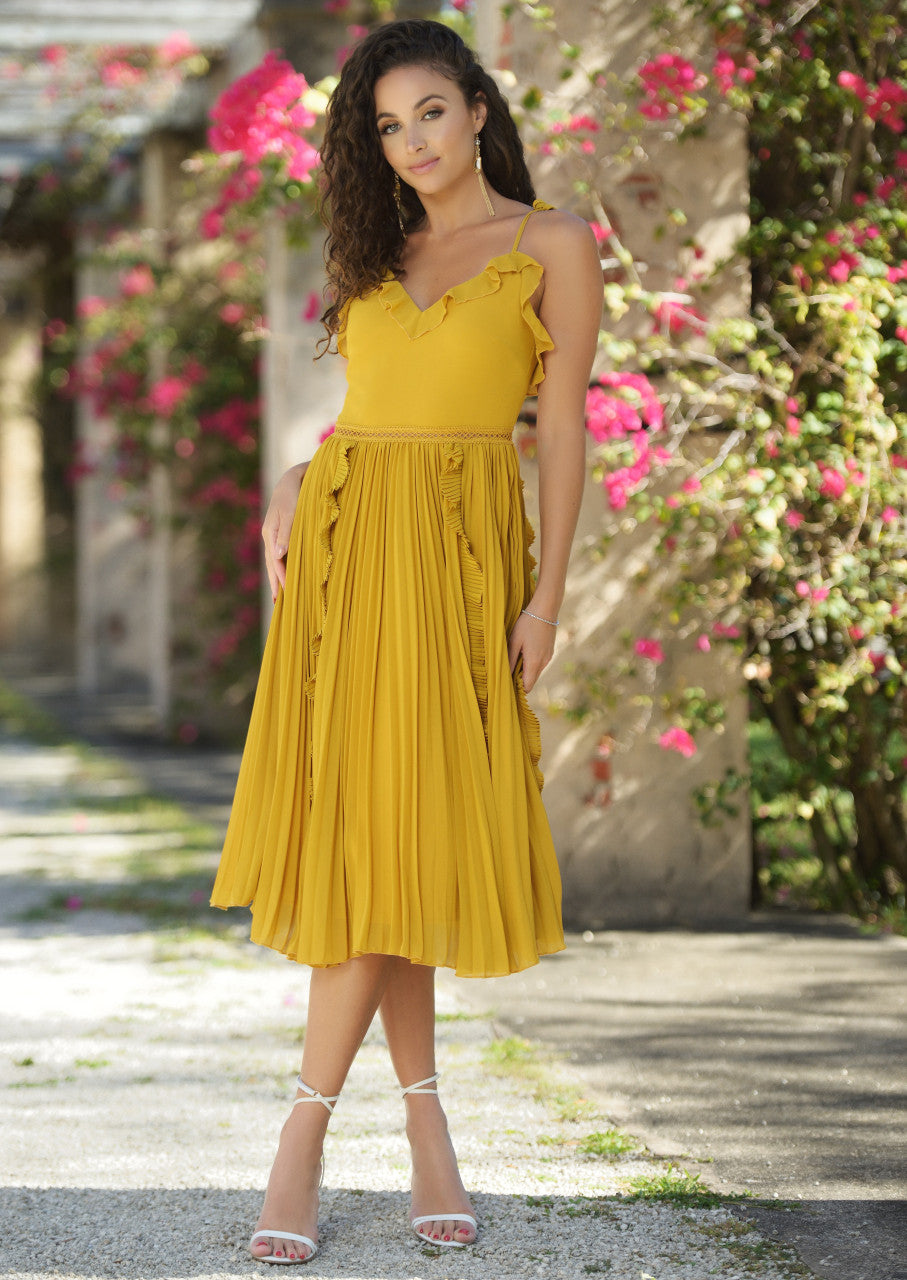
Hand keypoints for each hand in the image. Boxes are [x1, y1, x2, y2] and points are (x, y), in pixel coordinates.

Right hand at [263, 462, 308, 600]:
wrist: (294, 476)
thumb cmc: (294, 492)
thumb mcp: (291, 511)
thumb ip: (286, 532)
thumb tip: (278, 555)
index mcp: (270, 532)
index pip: (274, 561)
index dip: (280, 577)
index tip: (286, 592)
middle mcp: (270, 535)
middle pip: (271, 564)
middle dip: (275, 582)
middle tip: (278, 603)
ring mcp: (275, 534)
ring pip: (275, 560)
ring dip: (277, 576)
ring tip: (280, 594)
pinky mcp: (283, 531)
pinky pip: (281, 553)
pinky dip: (282, 565)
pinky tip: (286, 572)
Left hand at [507, 605, 557, 692]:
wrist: (545, 610)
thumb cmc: (527, 624)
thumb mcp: (514, 641)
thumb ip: (510, 659)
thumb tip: (504, 675)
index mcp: (534, 662)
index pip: (527, 686)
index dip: (517, 689)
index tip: (507, 685)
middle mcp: (544, 663)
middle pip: (532, 681)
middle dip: (520, 680)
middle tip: (508, 672)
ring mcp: (548, 657)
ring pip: (536, 672)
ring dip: (526, 671)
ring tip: (515, 659)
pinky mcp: (550, 652)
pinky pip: (540, 664)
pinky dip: (532, 664)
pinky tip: (524, 652)